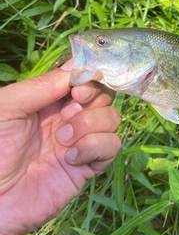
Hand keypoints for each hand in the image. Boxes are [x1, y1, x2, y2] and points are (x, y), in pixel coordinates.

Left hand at [0, 63, 121, 234]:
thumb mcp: (7, 108)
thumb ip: (40, 86)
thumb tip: (74, 68)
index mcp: (48, 100)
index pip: (83, 78)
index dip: (88, 78)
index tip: (77, 89)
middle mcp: (68, 118)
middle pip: (104, 95)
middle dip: (93, 100)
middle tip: (68, 112)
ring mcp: (80, 141)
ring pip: (112, 118)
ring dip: (91, 124)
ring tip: (62, 140)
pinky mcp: (89, 166)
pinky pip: (112, 146)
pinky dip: (95, 147)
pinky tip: (71, 158)